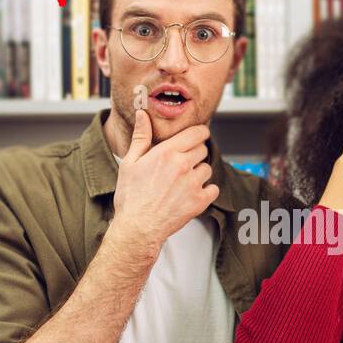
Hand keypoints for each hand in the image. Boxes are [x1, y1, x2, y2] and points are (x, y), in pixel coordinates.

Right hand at [111, 110, 219, 249]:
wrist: (138, 227)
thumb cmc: (131, 197)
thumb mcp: (130, 163)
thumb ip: (140, 137)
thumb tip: (142, 115)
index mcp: (166, 152)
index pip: (196, 133)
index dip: (200, 132)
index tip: (200, 135)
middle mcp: (182, 165)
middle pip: (202, 150)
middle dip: (195, 154)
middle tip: (184, 163)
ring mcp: (193, 184)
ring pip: (207, 169)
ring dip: (200, 173)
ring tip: (184, 181)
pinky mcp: (199, 201)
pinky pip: (213, 189)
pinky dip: (207, 191)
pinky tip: (193, 194)